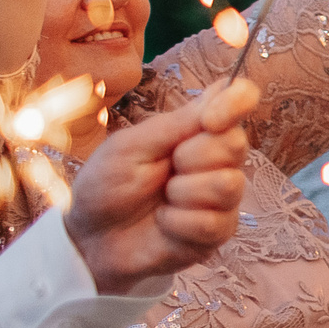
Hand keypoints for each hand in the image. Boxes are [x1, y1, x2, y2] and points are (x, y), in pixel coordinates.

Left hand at [64, 78, 257, 294]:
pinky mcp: (218, 232)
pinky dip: (178, 223)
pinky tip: (164, 225)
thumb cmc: (106, 185)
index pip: (239, 101)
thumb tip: (223, 89)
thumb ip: (177, 124)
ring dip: (183, 194)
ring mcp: (222, 198)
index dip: (237, 103)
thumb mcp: (130, 147)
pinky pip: (212, 222)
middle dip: (192, 157)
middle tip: (165, 169)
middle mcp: (218, 160)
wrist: (89, 238)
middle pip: (235, 144)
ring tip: (162, 201)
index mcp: (197, 131)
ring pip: (227, 185)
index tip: (212, 119)